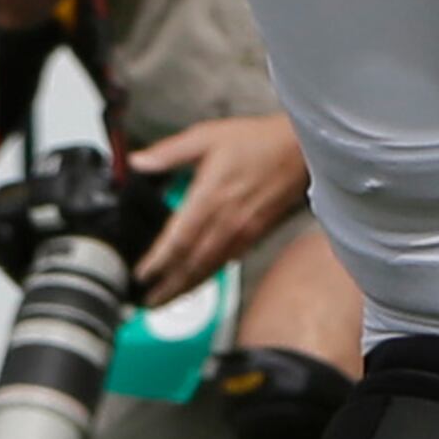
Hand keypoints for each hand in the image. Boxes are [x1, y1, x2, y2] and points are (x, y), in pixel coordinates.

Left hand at [132, 112, 310, 300]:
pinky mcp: (254, 235)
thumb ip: (169, 152)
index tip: (140, 275)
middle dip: (167, 287)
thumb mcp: (206, 136)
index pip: (177, 241)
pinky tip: (198, 281)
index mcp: (209, 198)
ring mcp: (242, 232)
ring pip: (208, 269)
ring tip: (167, 300)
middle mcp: (225, 222)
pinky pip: (226, 263)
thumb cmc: (257, 141)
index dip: (157, 263)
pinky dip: (208, 277)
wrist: (300, 149)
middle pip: (191, 265)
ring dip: (186, 288)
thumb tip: (138, 162)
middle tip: (146, 301)